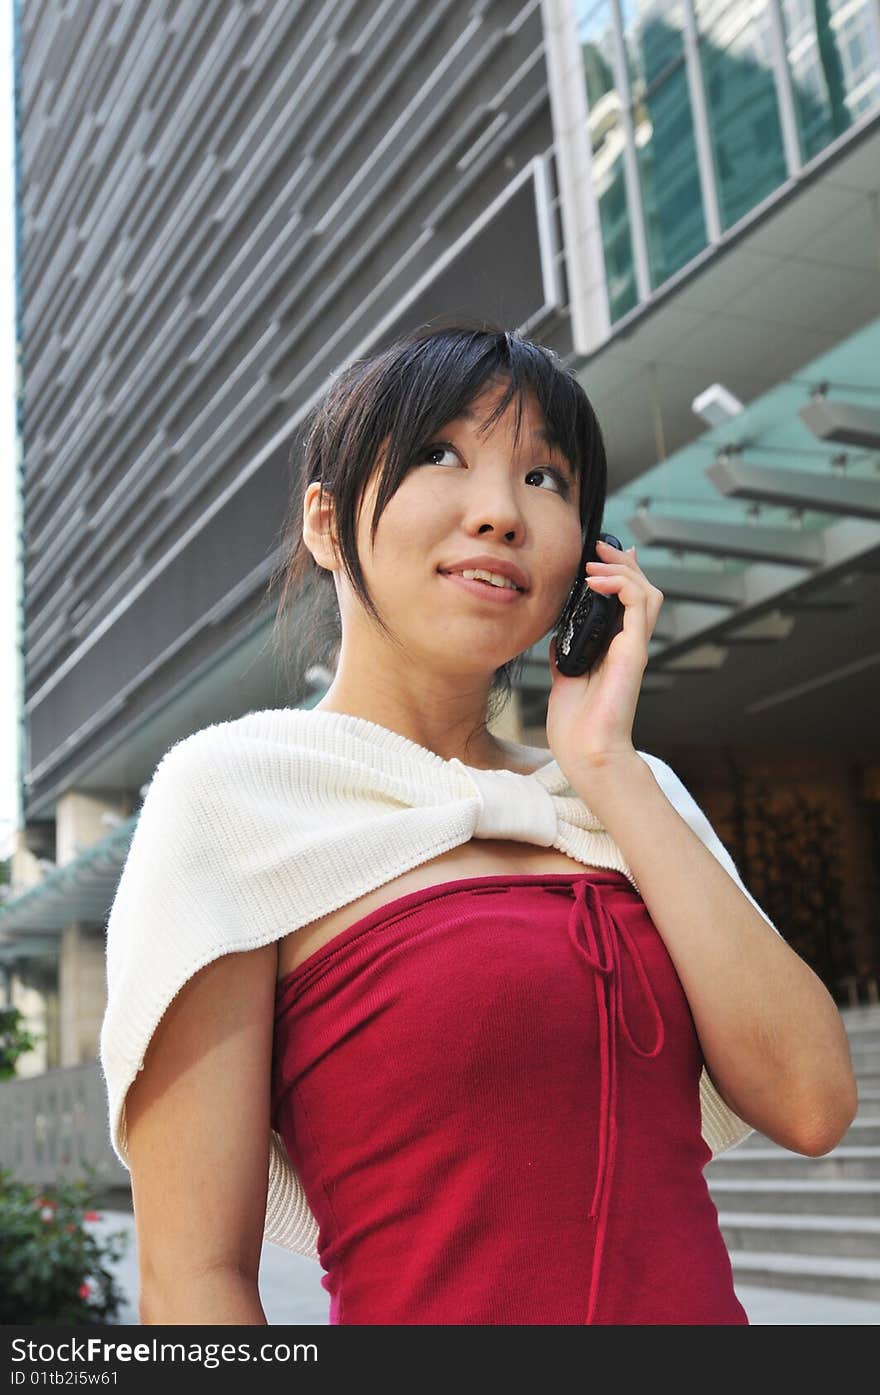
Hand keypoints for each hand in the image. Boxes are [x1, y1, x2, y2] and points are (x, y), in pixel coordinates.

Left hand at [546, 540, 663, 784]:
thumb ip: (566, 652)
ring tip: (595, 562)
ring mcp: (634, 648)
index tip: (596, 557)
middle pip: (641, 590)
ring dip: (622, 569)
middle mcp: (628, 645)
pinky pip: (638, 605)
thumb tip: (556, 632)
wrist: (586, 753)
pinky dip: (621, 585)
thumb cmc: (576, 725)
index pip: (626, 601)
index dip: (617, 574)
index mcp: (614, 649)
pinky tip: (596, 581)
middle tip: (596, 547)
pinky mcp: (634, 651)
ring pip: (647, 592)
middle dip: (621, 563)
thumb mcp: (564, 677)